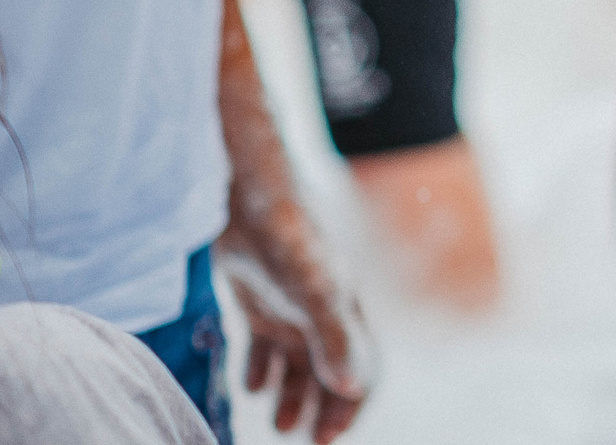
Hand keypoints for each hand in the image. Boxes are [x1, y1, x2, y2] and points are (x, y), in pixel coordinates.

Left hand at [216, 225, 371, 441]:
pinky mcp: (260, 302)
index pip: (362, 369)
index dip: (349, 407)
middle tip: (305, 443)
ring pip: (297, 364)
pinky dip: (259, 370)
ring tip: (277, 425)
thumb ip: (334, 338)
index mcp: (346, 313)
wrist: (249, 199)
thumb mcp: (315, 292)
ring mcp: (291, 309)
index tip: (327, 438)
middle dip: (322, 409)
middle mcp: (323, 314)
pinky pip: (264, 347)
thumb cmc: (290, 241)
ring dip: (291, 396)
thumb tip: (352, 388)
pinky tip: (248, 387)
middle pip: (331, 372)